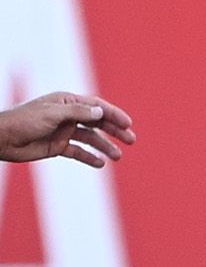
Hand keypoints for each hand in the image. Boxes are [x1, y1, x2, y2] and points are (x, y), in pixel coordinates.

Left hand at [0, 91, 134, 166]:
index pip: (96, 107)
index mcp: (67, 103)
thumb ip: (78, 113)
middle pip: (97, 122)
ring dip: (105, 146)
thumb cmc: (24, 121)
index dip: (113, 114)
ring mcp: (63, 131)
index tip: (127, 124)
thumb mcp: (53, 114)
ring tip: (117, 156)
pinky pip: (78, 152)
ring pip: (90, 138)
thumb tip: (101, 113)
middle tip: (131, 140)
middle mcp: (67, 116)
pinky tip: (100, 164)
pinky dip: (89, 157)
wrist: (1, 138)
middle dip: (115, 131)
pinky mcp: (57, 146)